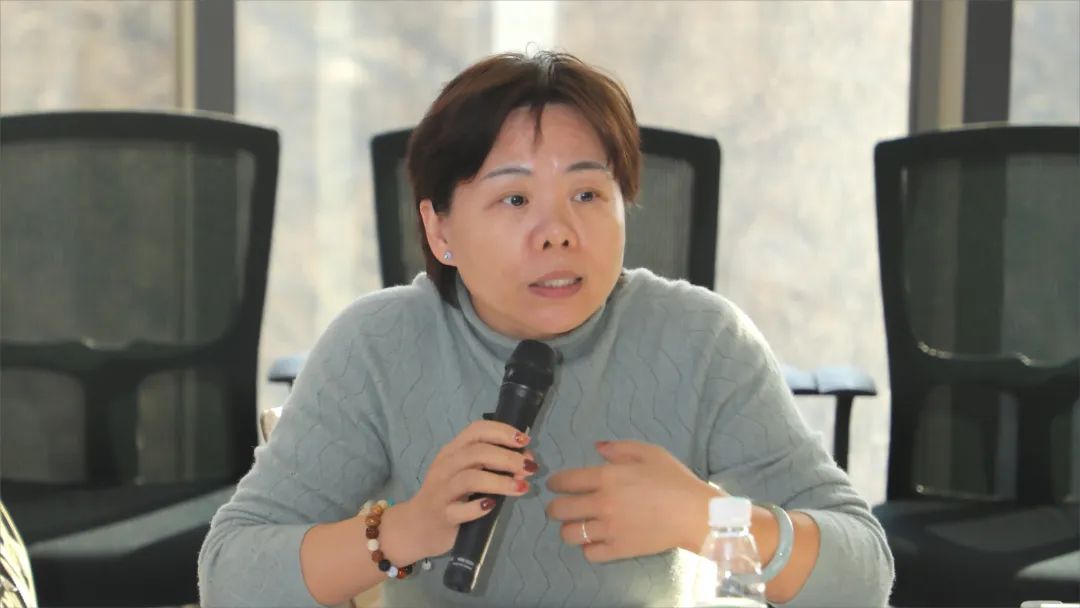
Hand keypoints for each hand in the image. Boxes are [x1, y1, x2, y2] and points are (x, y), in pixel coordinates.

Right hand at [388, 420, 537, 563]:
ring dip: (500, 481)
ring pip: (470, 478)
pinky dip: (479, 507)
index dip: (502, 431)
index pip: (477, 430)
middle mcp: (445, 466)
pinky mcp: (442, 515)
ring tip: (522, 487)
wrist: (416, 527)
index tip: (525, 441)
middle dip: (508, 458)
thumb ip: (492, 464)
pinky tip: (493, 506)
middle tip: (530, 467)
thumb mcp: (466, 473)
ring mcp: (441, 491)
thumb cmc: (449, 496)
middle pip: (477, 452)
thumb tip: (526, 460)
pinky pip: (461, 510)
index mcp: (453, 451)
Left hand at [545, 440, 721, 562]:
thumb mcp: (650, 452)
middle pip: (560, 510)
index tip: (555, 485)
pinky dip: (588, 548)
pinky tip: (595, 541)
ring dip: (569, 529)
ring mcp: (609, 529)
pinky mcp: (619, 549)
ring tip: (577, 526)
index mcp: (606, 477)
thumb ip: (620, 448)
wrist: (694, 513)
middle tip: (561, 508)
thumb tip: (597, 448)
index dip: (555, 482)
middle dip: (555, 508)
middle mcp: (602, 503)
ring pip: (570, 534)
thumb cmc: (674, 479)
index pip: (565, 481)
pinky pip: (589, 553)